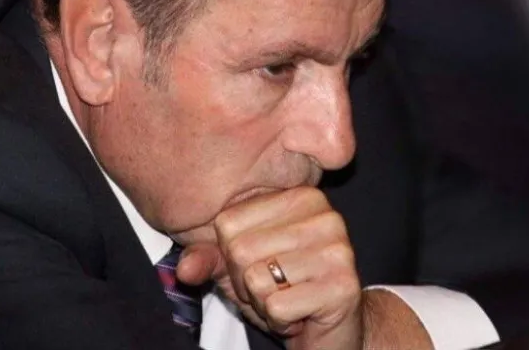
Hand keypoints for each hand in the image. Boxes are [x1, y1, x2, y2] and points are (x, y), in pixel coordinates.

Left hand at [177, 187, 362, 349]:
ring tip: (288, 298)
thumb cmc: (283, 290)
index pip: (228, 223)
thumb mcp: (239, 267)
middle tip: (275, 288)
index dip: (231, 256)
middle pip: (240, 250)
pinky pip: (277, 306)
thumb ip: (209, 258)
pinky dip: (280, 320)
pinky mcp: (343, 286)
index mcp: (298, 195)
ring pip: (257, 279)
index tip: (259, 265)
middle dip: (246, 282)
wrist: (332, 332)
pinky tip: (301, 314)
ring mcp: (338, 248)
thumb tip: (186, 269)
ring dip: (263, 302)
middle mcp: (323, 214)